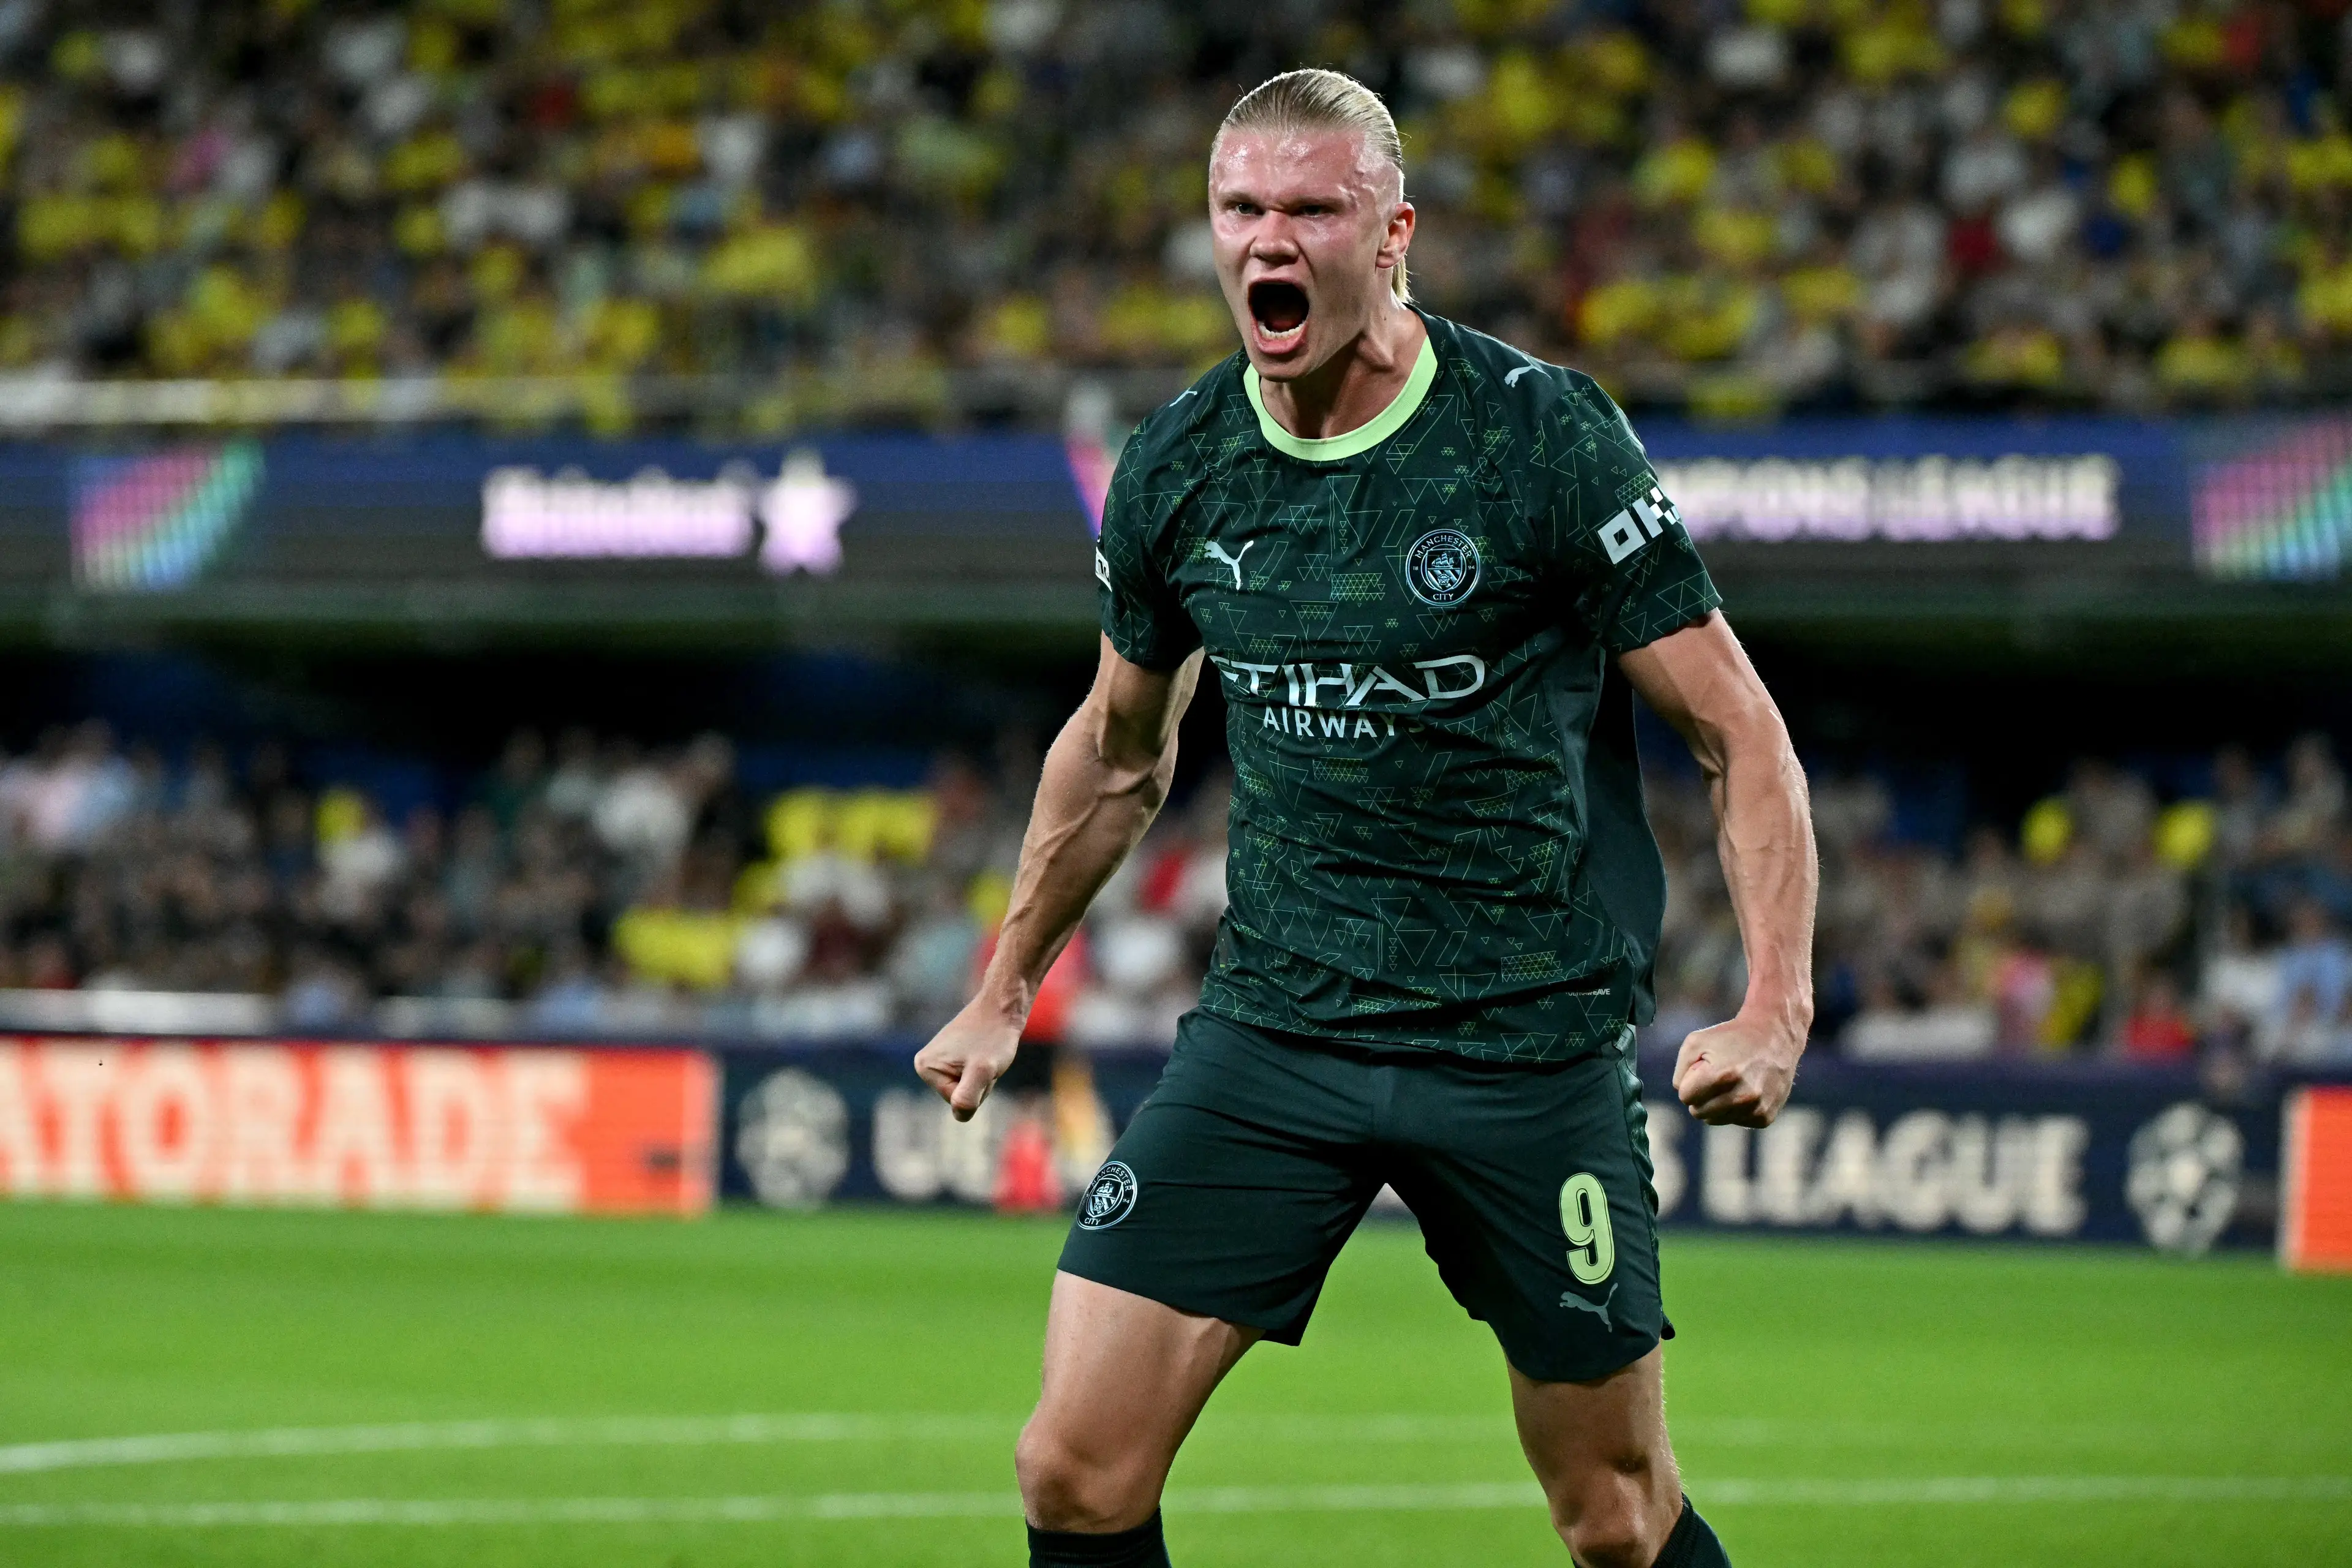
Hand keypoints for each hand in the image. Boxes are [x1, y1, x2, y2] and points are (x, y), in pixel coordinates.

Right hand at [914, 998, 1022, 1121]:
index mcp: (925, 1067)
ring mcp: (939, 1060)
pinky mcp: (952, 1057)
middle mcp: (926, 1064)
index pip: (956, 1102)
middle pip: (959, 1097)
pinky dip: (982, 1071)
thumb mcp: (982, 1071)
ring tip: (986, 1055)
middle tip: (986, 1060)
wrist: (1003, 1008)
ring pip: (967, 1089)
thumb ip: (967, 1097)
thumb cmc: (994, 1037)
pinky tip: (984, 1053)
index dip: (977, 1087)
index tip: (981, 1063)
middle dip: (979, 1084)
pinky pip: (970, 1078)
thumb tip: (959, 1115)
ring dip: (983, 1078)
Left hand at [1672, 1013, 1802, 1126]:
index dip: (1690, 1081)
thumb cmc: (1730, 1037)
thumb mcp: (1696, 1042)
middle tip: (1716, 1076)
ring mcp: (1756, 1108)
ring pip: (1715, 1120)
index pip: (1685, 1096)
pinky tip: (1746, 1089)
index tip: (1703, 1069)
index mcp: (1722, 1076)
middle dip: (1701, 1095)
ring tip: (1731, 1082)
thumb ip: (1680, 1071)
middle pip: (1698, 1112)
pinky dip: (1735, 1109)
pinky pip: (1735, 1121)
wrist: (1774, 1036)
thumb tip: (1683, 1093)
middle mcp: (1742, 1096)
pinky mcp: (1766, 1117)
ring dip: (1717, 1104)